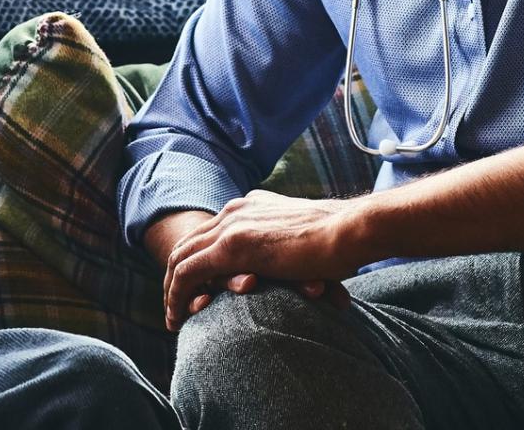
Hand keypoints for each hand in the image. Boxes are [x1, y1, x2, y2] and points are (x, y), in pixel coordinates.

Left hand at [161, 191, 365, 330]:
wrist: (352, 230)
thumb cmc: (340, 241)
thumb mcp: (303, 240)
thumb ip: (286, 248)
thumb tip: (294, 269)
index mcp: (252, 205)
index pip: (211, 233)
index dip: (197, 260)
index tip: (196, 288)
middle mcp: (237, 210)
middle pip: (189, 243)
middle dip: (175, 276)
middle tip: (173, 306)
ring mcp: (233, 225)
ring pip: (181, 258)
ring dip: (171, 290)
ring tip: (172, 317)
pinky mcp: (234, 246)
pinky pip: (189, 272)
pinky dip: (177, 294)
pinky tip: (179, 317)